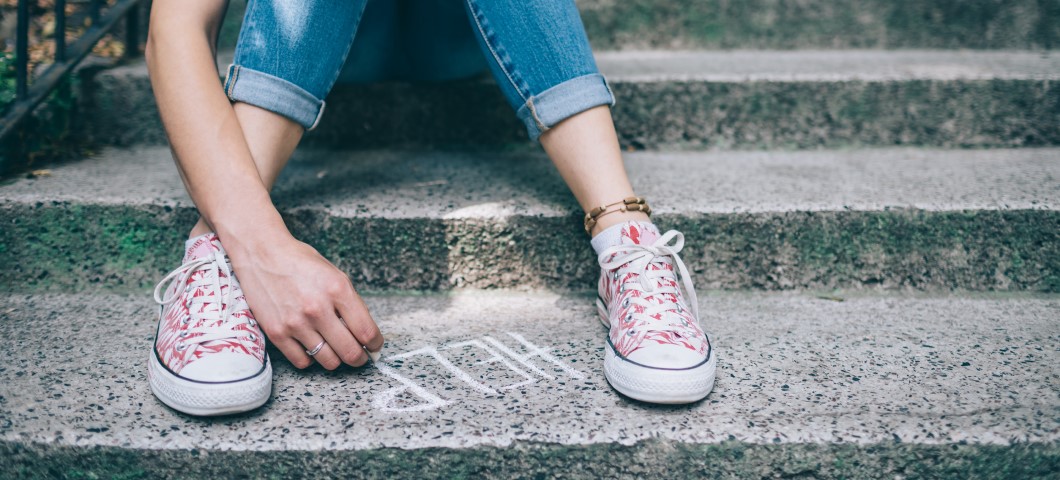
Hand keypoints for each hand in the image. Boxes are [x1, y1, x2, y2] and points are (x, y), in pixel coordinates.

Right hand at [228, 236, 382, 369]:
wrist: (262, 254)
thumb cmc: (301, 263)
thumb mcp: (335, 275)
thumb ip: (350, 303)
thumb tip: (365, 333)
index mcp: (337, 290)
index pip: (367, 331)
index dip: (375, 344)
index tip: (374, 346)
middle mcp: (317, 309)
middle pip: (350, 352)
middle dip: (360, 358)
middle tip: (359, 356)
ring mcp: (296, 323)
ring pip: (328, 361)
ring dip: (336, 359)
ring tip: (335, 350)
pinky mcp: (277, 332)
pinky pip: (302, 362)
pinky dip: (311, 359)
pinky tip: (312, 347)